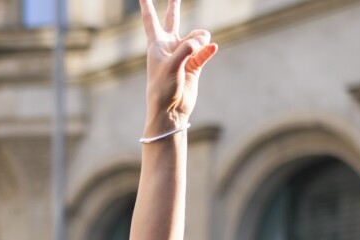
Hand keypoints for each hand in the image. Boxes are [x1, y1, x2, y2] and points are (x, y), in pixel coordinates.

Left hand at [140, 0, 217, 132]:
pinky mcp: (194, 65)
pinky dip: (209, 49)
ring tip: (203, 44)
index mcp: (156, 44)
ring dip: (201, 39)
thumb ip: (187, 49)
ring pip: (196, 37)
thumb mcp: (171, 65)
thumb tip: (204, 40)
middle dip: (174, 5)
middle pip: (173, 20)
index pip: (150, 19)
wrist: (170, 110)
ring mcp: (183, 55)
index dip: (146, 5)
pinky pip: (204, 52)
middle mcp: (170, 46)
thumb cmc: (162, 88)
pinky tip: (213, 47)